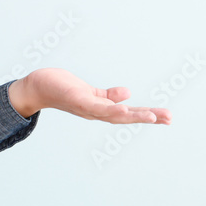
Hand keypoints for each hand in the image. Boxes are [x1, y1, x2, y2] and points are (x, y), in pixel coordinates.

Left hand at [7, 68, 171, 124]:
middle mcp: (95, 112)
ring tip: (152, 115)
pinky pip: (96, 106)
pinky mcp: (76, 99)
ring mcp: (86, 107)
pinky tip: (124, 107)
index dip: (147, 116)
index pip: (128, 114)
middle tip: (169, 118)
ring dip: (133, 116)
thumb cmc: (62, 89)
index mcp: (101, 109)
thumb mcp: (89, 92)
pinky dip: (110, 109)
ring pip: (113, 114)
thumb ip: (108, 96)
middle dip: (147, 118)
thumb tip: (128, 94)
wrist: (36, 87)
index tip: (168, 117)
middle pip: (125, 117)